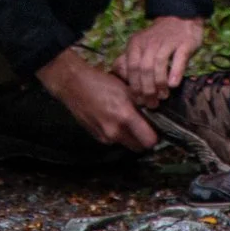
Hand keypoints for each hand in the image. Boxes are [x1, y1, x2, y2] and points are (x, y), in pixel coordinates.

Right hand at [38, 47, 158, 149]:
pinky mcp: (97, 137)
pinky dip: (118, 134)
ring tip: (127, 119)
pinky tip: (114, 119)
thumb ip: (141, 103)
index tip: (155, 128)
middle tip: (143, 125)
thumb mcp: (126, 89)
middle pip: (139, 147)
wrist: (73, 85)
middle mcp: (115, 132)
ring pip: (126, 143)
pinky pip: (114, 140)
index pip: (149, 141)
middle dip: (143, 139)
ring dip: (130, 136)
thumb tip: (156, 112)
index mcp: (125, 117)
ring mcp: (105, 137)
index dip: (155, 136)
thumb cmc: (101, 82)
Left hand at [115, 15, 205, 107]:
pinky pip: (179, 59)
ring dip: (160, 83)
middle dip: (147, 89)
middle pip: (144, 68)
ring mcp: (168, 42)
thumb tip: (120, 76)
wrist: (179, 17)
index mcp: (136, 44)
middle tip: (152, 103)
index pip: (132, 68)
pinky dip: (175, 72)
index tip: (139, 100)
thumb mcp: (140, 45)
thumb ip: (130, 59)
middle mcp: (150, 42)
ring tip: (163, 96)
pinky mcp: (184, 43)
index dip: (135, 86)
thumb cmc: (158, 38)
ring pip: (159, 64)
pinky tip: (173, 85)